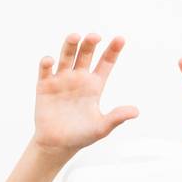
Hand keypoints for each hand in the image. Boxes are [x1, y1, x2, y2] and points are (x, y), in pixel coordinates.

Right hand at [32, 33, 137, 153]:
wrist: (57, 145)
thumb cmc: (81, 136)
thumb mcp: (101, 128)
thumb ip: (117, 118)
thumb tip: (136, 112)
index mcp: (94, 85)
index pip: (106, 63)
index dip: (113, 50)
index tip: (121, 38)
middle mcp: (79, 78)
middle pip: (86, 54)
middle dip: (90, 44)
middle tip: (95, 36)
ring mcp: (61, 80)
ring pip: (67, 56)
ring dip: (70, 45)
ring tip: (74, 36)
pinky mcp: (45, 86)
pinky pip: (45, 70)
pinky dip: (47, 63)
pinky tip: (51, 60)